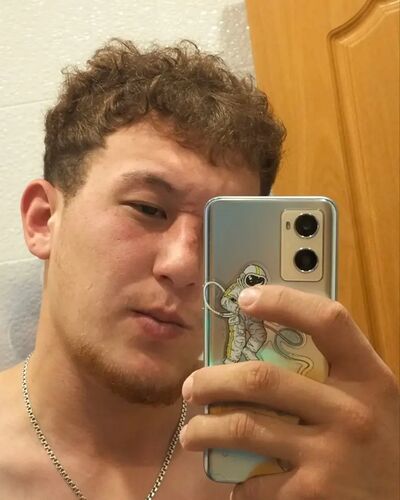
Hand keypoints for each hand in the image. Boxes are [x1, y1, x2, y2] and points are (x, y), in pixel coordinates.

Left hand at [179, 285, 399, 499]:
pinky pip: (257, 485)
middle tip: (193, 386)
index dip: (282, 302)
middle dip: (213, 381)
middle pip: (262, 379)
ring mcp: (333, 454)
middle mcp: (351, 411)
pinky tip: (232, 480)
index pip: (327, 320)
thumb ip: (331, 370)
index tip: (245, 298)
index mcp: (368, 376)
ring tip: (192, 432)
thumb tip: (265, 343)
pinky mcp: (316, 494)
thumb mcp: (368, 396)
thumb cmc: (380, 440)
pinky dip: (236, 483)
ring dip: (206, 429)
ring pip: (245, 428)